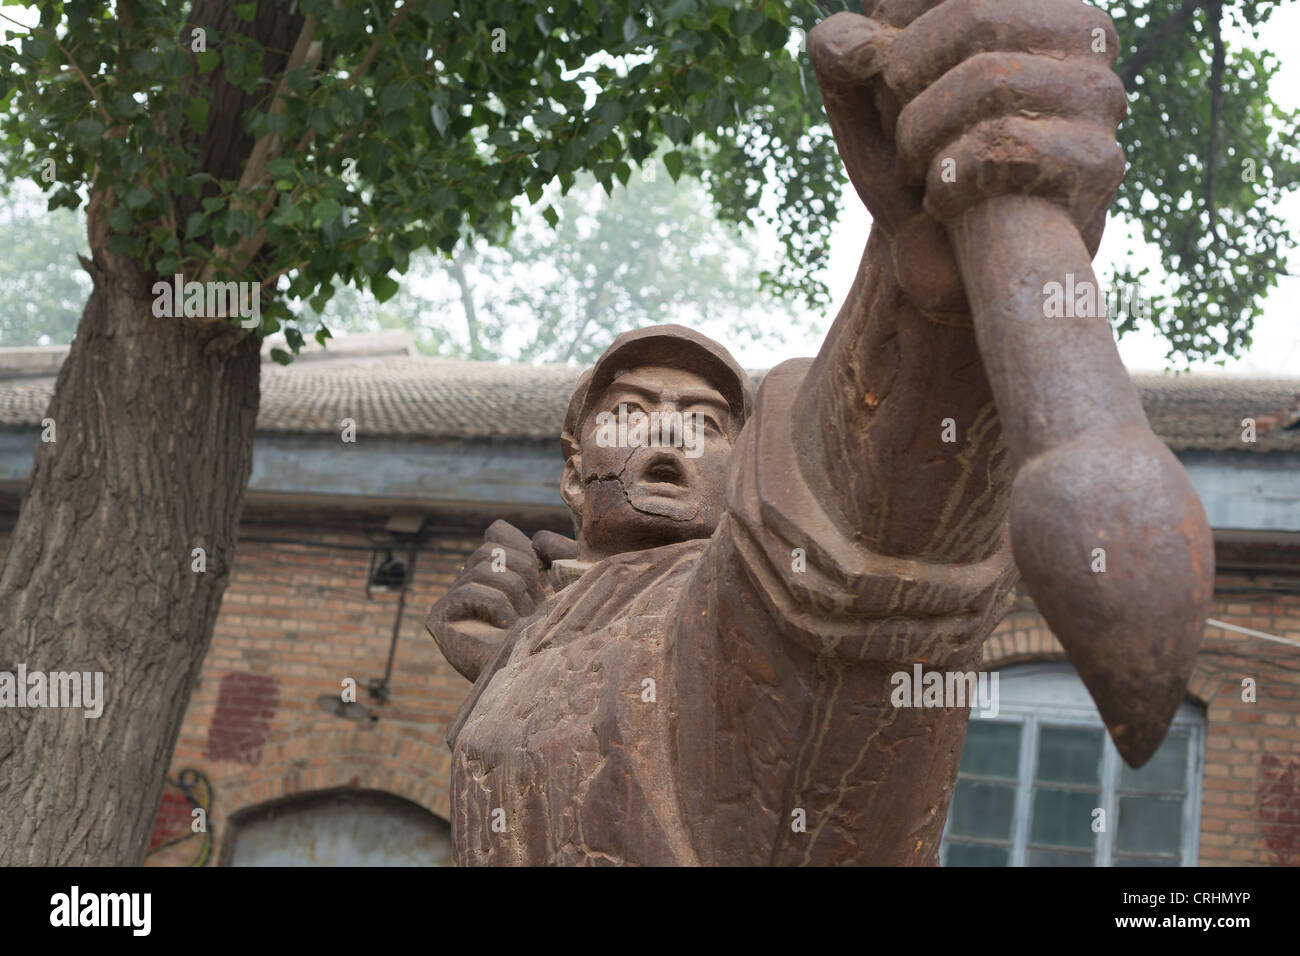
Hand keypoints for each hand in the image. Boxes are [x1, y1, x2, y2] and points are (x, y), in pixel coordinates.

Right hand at [426, 519, 577, 680]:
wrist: (543, 673)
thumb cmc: (556, 629)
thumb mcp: (562, 582)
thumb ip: (554, 551)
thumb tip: (531, 536)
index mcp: (493, 569)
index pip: (497, 531)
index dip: (525, 550)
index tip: (544, 580)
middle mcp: (468, 580)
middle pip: (491, 547)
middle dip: (524, 572)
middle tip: (535, 606)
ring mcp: (451, 599)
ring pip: (481, 567)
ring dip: (513, 592)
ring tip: (524, 619)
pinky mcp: (438, 619)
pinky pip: (467, 591)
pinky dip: (496, 606)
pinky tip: (507, 627)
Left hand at [808, 0, 1126, 312]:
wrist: (939, 259)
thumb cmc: (908, 161)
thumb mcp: (861, 99)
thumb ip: (842, 52)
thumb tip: (855, 48)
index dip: (897, 36)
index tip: (889, 84)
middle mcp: (1081, 30)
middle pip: (969, 16)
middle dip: (907, 85)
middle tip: (903, 137)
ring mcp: (1100, 95)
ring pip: (989, 79)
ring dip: (923, 139)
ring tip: (925, 171)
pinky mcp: (1100, 162)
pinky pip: (1005, 146)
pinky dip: (952, 179)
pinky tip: (951, 199)